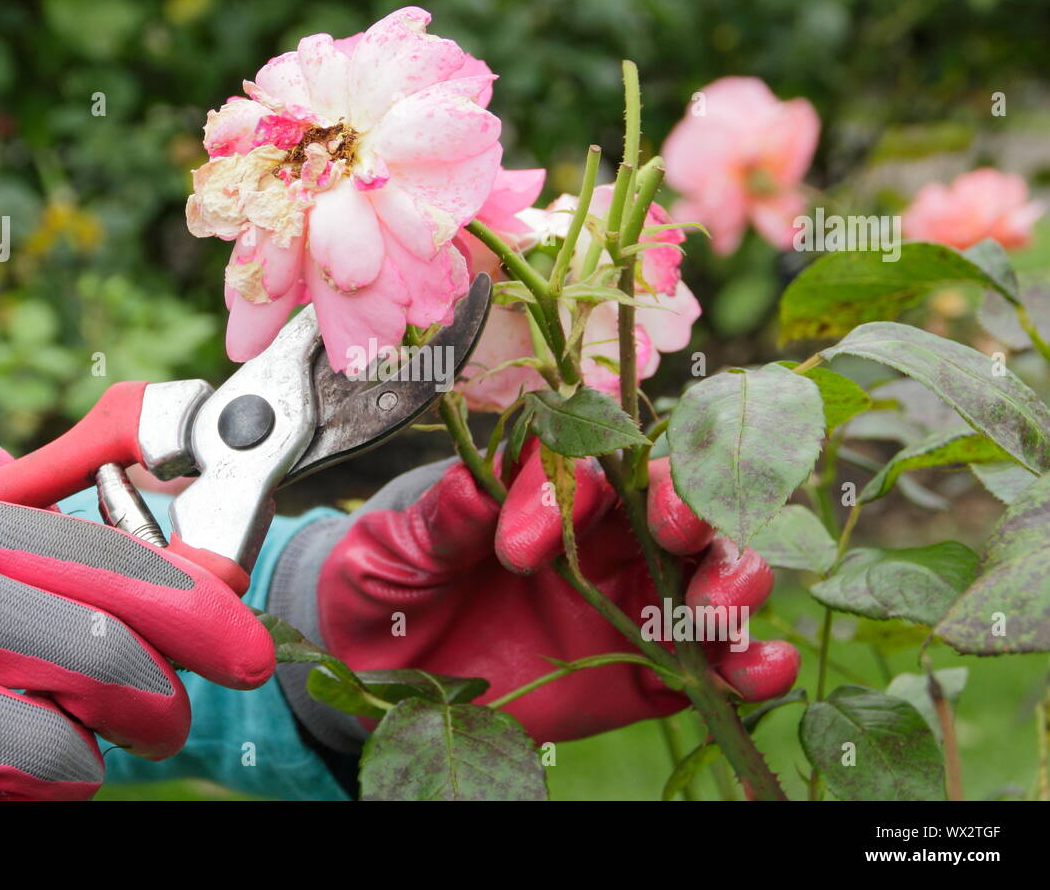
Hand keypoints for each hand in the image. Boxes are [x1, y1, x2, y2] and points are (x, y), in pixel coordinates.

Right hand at [0, 426, 273, 799]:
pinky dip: (9, 807)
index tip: (234, 634)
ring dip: (85, 764)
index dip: (186, 598)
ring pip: (46, 744)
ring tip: (82, 764)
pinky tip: (6, 795)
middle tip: (174, 720)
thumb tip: (18, 471)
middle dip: (160, 696)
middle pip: (99, 654)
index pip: (98, 557)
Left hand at [315, 442, 798, 743]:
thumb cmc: (382, 585)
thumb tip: (473, 490)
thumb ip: (434, 521)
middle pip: (672, 499)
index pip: (578, 465)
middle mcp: (595, 537)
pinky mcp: (641, 673)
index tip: (518, 549)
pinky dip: (749, 665)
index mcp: (538, 493)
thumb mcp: (390, 550)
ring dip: (733, 576)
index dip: (566, 491)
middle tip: (675, 529)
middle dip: (689, 503)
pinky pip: (710, 666)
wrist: (379, 673)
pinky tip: (757, 670)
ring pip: (709, 571)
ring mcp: (625, 603)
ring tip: (717, 610)